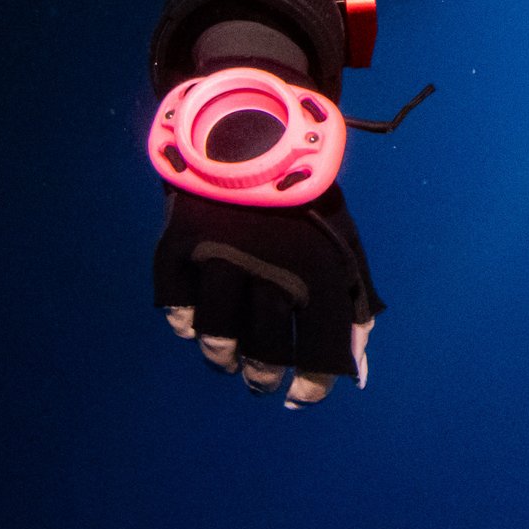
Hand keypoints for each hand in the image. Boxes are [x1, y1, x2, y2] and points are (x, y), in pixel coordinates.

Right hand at [153, 184, 383, 408]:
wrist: (257, 131)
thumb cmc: (305, 198)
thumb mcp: (344, 241)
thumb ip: (354, 301)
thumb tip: (355, 359)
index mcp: (319, 270)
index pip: (318, 348)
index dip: (311, 383)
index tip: (300, 397)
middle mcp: (270, 270)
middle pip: (261, 349)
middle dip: (262, 375)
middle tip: (261, 382)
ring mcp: (220, 257)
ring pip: (215, 333)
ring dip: (222, 357)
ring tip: (229, 361)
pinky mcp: (181, 243)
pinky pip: (174, 300)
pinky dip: (182, 320)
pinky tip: (192, 326)